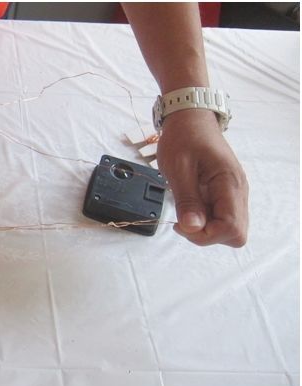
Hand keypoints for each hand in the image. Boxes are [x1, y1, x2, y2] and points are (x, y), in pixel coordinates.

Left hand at [157, 109, 248, 247]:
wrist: (190, 119)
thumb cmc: (183, 138)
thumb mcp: (178, 169)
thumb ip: (187, 200)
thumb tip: (193, 227)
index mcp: (229, 184)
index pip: (231, 228)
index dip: (205, 235)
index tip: (182, 223)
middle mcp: (238, 191)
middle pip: (235, 234)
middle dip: (206, 235)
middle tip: (184, 219)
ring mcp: (234, 193)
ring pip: (230, 229)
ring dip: (206, 229)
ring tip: (187, 210)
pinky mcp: (226, 194)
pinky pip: (222, 219)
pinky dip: (206, 221)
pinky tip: (191, 207)